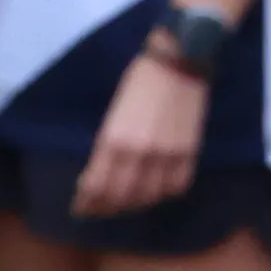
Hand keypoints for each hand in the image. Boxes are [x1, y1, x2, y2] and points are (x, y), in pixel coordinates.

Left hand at [75, 41, 213, 217]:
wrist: (179, 61)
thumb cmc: (139, 82)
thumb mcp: (113, 116)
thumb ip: (107, 148)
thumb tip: (99, 176)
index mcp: (113, 140)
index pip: (95, 187)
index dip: (86, 203)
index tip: (81, 207)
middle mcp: (138, 153)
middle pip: (119, 198)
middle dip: (105, 208)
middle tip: (99, 210)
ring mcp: (166, 154)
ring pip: (147, 197)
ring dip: (133, 205)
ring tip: (126, 203)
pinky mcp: (189, 151)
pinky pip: (176, 186)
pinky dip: (163, 194)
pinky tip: (155, 191)